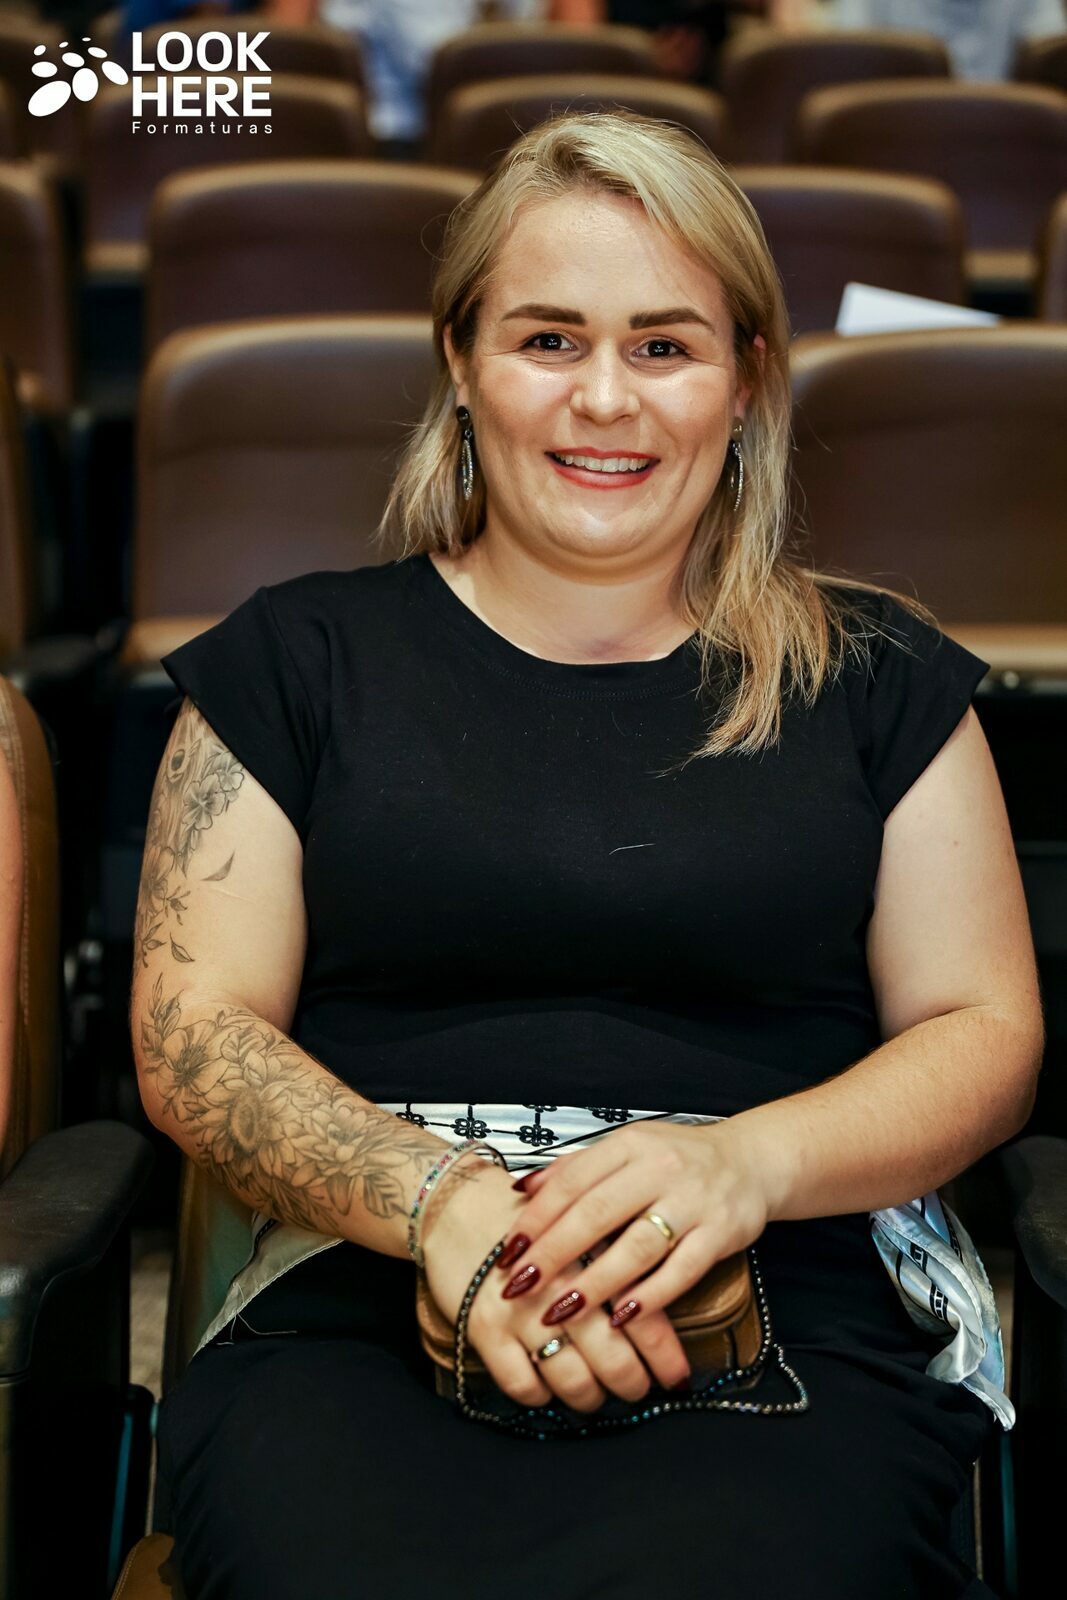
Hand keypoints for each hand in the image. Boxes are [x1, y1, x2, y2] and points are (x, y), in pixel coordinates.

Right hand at [420, 1158, 683, 1411]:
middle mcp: (559, 1283)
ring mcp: (520, 1308)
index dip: (663, 1355)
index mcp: (592, 1253)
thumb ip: (621, 1251)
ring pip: (571, 1379)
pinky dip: (540, 1395)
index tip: (676, 1379)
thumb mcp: (584, 1221)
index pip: (642, 1315)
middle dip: (631, 1383)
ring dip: (589, 1397)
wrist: (457, 1206)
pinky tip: (547, 1387)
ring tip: (595, 1396)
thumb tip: (662, 1295)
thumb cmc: (531, 1219)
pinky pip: (522, 1385)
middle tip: (637, 1390)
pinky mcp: (484, 1329)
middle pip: (612, 1356)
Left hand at [494, 1121, 773, 1362]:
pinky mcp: (721, 1231)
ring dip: (596, 1283)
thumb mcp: (627, 1148)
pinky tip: (623, 1316)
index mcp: (630, 1145)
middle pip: (598, 1213)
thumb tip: (521, 1191)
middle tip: (521, 1286)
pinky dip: (652, 1295)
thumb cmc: (678, 1160)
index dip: (538, 1217)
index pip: (573, 1180)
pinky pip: (682, 1269)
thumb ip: (576, 1168)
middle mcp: (660, 1168)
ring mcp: (693, 1200)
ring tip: (562, 1311)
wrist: (751, 1161)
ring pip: (637, 1245)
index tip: (509, 1250)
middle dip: (554, 1253)